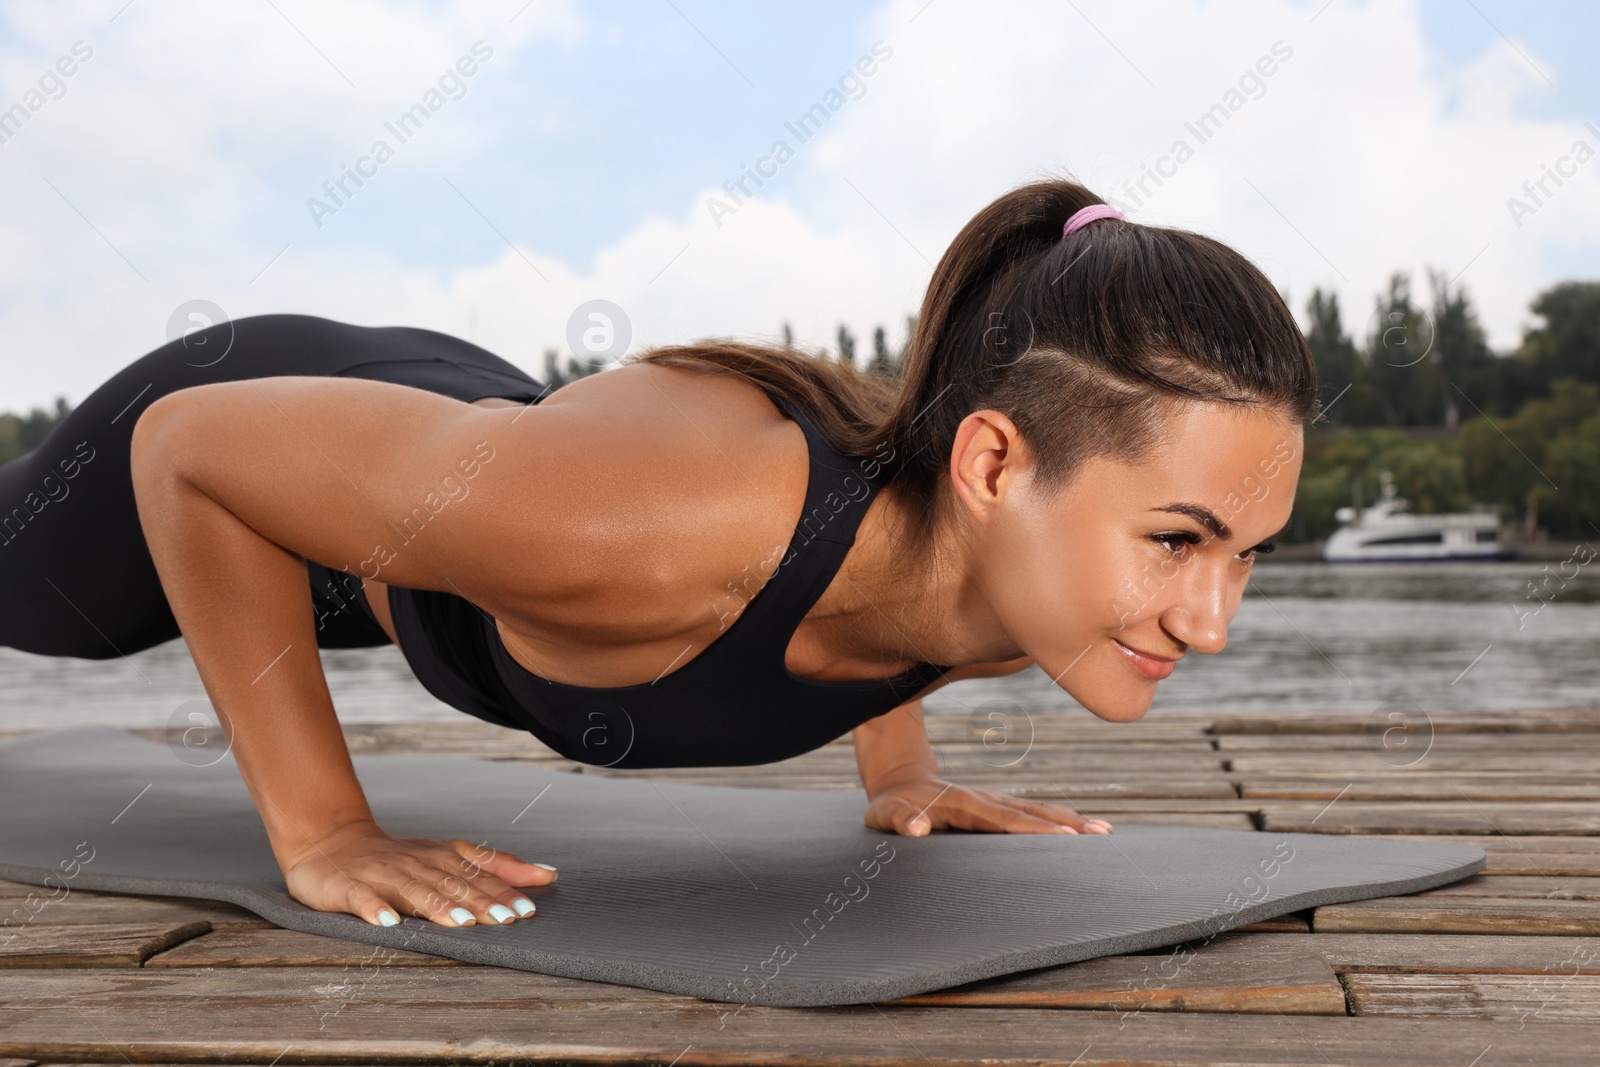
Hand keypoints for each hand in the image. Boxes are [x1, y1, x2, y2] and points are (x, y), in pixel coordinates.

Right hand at [281, 819, 557, 926]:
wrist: (331, 842)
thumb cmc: (398, 857)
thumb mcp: (449, 856)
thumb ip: (496, 865)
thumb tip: (547, 874)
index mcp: (441, 857)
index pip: (477, 874)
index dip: (502, 891)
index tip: (527, 909)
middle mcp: (417, 864)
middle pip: (453, 884)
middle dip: (481, 902)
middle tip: (507, 919)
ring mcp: (383, 875)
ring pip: (415, 890)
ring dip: (438, 906)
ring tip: (461, 922)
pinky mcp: (350, 888)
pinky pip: (364, 899)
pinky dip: (376, 910)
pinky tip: (389, 924)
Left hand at [864, 776, 1112, 836]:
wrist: (899, 783)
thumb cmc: (892, 806)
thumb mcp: (886, 814)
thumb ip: (901, 820)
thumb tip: (918, 828)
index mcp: (963, 804)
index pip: (1003, 819)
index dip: (1033, 827)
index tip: (1064, 835)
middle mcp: (984, 800)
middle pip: (1030, 811)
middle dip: (1066, 822)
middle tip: (1101, 834)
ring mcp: (992, 802)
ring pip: (1036, 809)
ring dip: (1069, 819)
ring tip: (1103, 831)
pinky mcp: (995, 808)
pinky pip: (1030, 813)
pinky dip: (1057, 819)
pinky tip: (1079, 827)